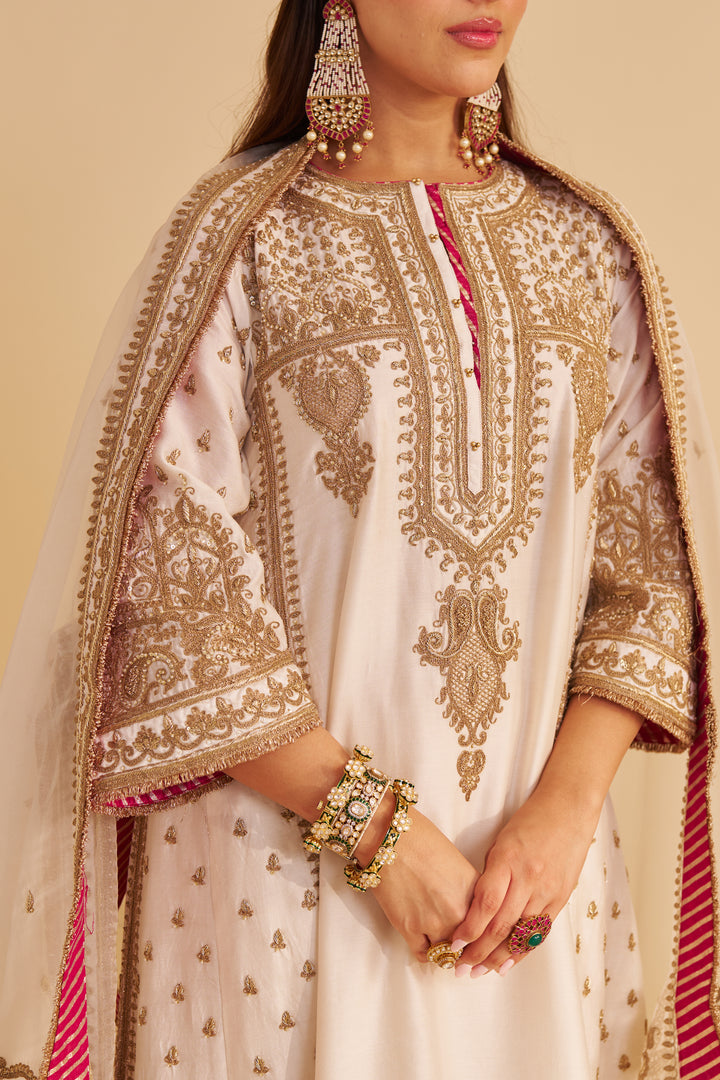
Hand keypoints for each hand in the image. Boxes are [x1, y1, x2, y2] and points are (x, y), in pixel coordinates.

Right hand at [368, 805, 478, 962]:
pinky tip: (423, 940)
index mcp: (477, 894)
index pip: (488, 930)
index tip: (478, 942)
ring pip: (446, 954)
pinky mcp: (410, 929)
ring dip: (443, 949)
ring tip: (438, 940)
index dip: (483, 938)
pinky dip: (424, 951)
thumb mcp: (460, 865)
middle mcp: (460, 912)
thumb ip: (470, 893)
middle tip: (458, 946)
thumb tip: (470, 914)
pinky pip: (423, 955)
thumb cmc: (423, 841)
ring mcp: (435, 923)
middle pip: (469, 947)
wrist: (391, 837)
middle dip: (464, 947)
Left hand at [449, 785, 596, 976]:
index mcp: (509, 860)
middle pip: (502, 924)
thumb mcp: (502, 842)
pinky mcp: (561, 898)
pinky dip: (523, 950)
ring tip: (480, 972)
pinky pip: (540, 931)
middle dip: (479, 951)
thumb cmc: (530, 821)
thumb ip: (491, 874)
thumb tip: (475, 907)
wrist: (569, 809)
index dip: (469, 928)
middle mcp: (529, 878)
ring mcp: (548, 890)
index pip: (486, 903)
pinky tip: (508, 963)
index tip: (453, 944)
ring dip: (499, 957)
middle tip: (460, 969)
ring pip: (521, 933)